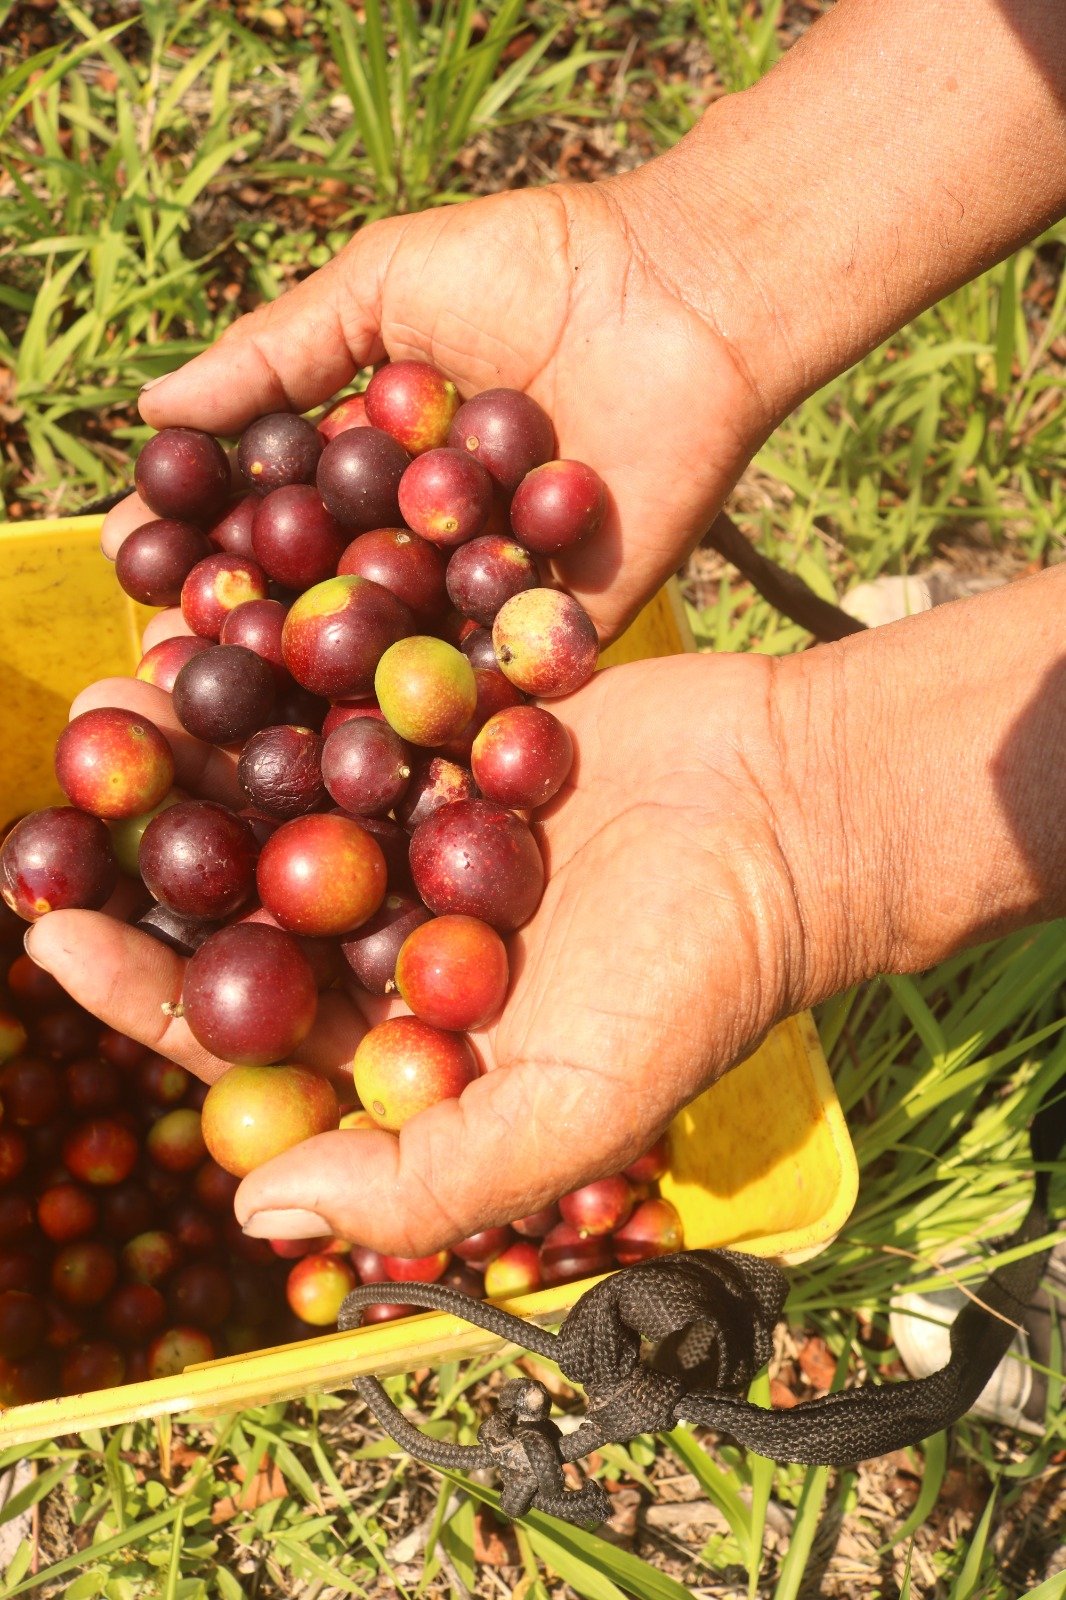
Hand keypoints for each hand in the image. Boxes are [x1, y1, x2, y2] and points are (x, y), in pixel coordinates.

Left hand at [26, 646, 833, 1254]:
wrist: (800, 818)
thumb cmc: (701, 975)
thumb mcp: (576, 1109)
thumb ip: (426, 1181)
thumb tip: (252, 1217)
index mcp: (405, 1040)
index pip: (247, 1034)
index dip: (145, 993)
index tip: (53, 940)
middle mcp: (397, 938)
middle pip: (242, 905)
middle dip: (146, 852)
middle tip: (68, 786)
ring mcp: (422, 832)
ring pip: (280, 796)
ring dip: (198, 750)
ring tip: (122, 690)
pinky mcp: (457, 736)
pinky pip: (350, 710)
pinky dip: (287, 678)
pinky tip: (219, 633)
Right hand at [101, 170, 775, 643]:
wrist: (678, 294)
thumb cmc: (532, 268)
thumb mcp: (382, 286)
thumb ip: (277, 353)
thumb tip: (155, 409)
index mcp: (376, 462)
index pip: (274, 513)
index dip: (209, 538)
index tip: (143, 561)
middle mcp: (422, 534)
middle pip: (324, 594)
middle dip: (254, 624)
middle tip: (182, 656)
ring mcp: (488, 586)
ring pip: (397, 647)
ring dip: (330, 678)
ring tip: (259, 709)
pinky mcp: (561, 625)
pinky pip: (494, 677)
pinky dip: (443, 704)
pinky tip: (375, 735)